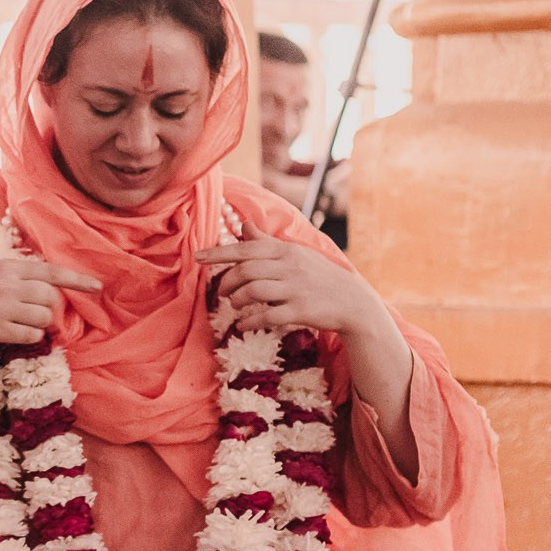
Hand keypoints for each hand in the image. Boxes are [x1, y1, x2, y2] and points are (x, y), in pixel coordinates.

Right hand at [0, 255, 101, 359]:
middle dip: (50, 308)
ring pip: (43, 317)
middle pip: (50, 297)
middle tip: (36, 313)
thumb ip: (17, 275)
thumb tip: (51, 287)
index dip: (77, 280)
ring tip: (20, 323)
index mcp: (6, 266)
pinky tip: (13, 333)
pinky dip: (29, 337)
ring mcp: (1, 307)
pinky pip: (30, 335)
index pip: (51, 271)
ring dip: (39, 324)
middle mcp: (6, 284)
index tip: (97, 286)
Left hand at [199, 234, 363, 337]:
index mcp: (286, 251)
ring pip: (253, 291)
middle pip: (246, 270)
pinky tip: (243, 325)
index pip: (246, 249)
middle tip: (220, 291)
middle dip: (226, 281)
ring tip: (233, 304)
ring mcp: (296, 289)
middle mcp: (290, 267)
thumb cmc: (318, 276)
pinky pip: (267, 316)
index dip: (219, 253)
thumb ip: (267, 242)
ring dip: (236, 300)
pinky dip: (250, 321)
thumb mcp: (295, 254)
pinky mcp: (301, 311)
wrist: (353, 302)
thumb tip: (243, 225)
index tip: (198, 257)